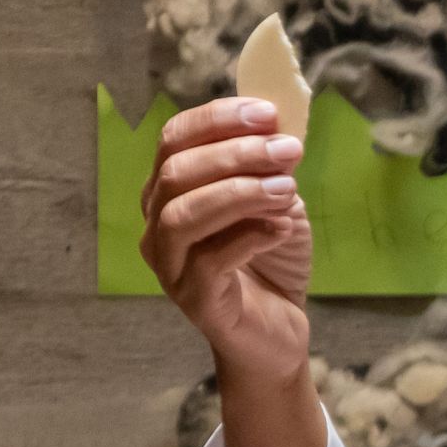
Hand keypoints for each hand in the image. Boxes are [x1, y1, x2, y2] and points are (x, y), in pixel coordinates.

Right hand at [139, 98, 312, 382]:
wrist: (277, 332)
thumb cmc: (270, 262)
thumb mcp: (276, 201)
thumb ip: (270, 166)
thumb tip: (277, 128)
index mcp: (168, 191)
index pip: (174, 138)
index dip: (218, 119)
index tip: (268, 114)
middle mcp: (157, 224)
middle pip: (177, 172)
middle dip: (236, 154)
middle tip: (289, 151)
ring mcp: (169, 265)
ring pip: (184, 214)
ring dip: (240, 193)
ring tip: (288, 189)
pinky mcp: (193, 300)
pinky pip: (210, 259)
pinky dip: (250, 236)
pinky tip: (282, 228)